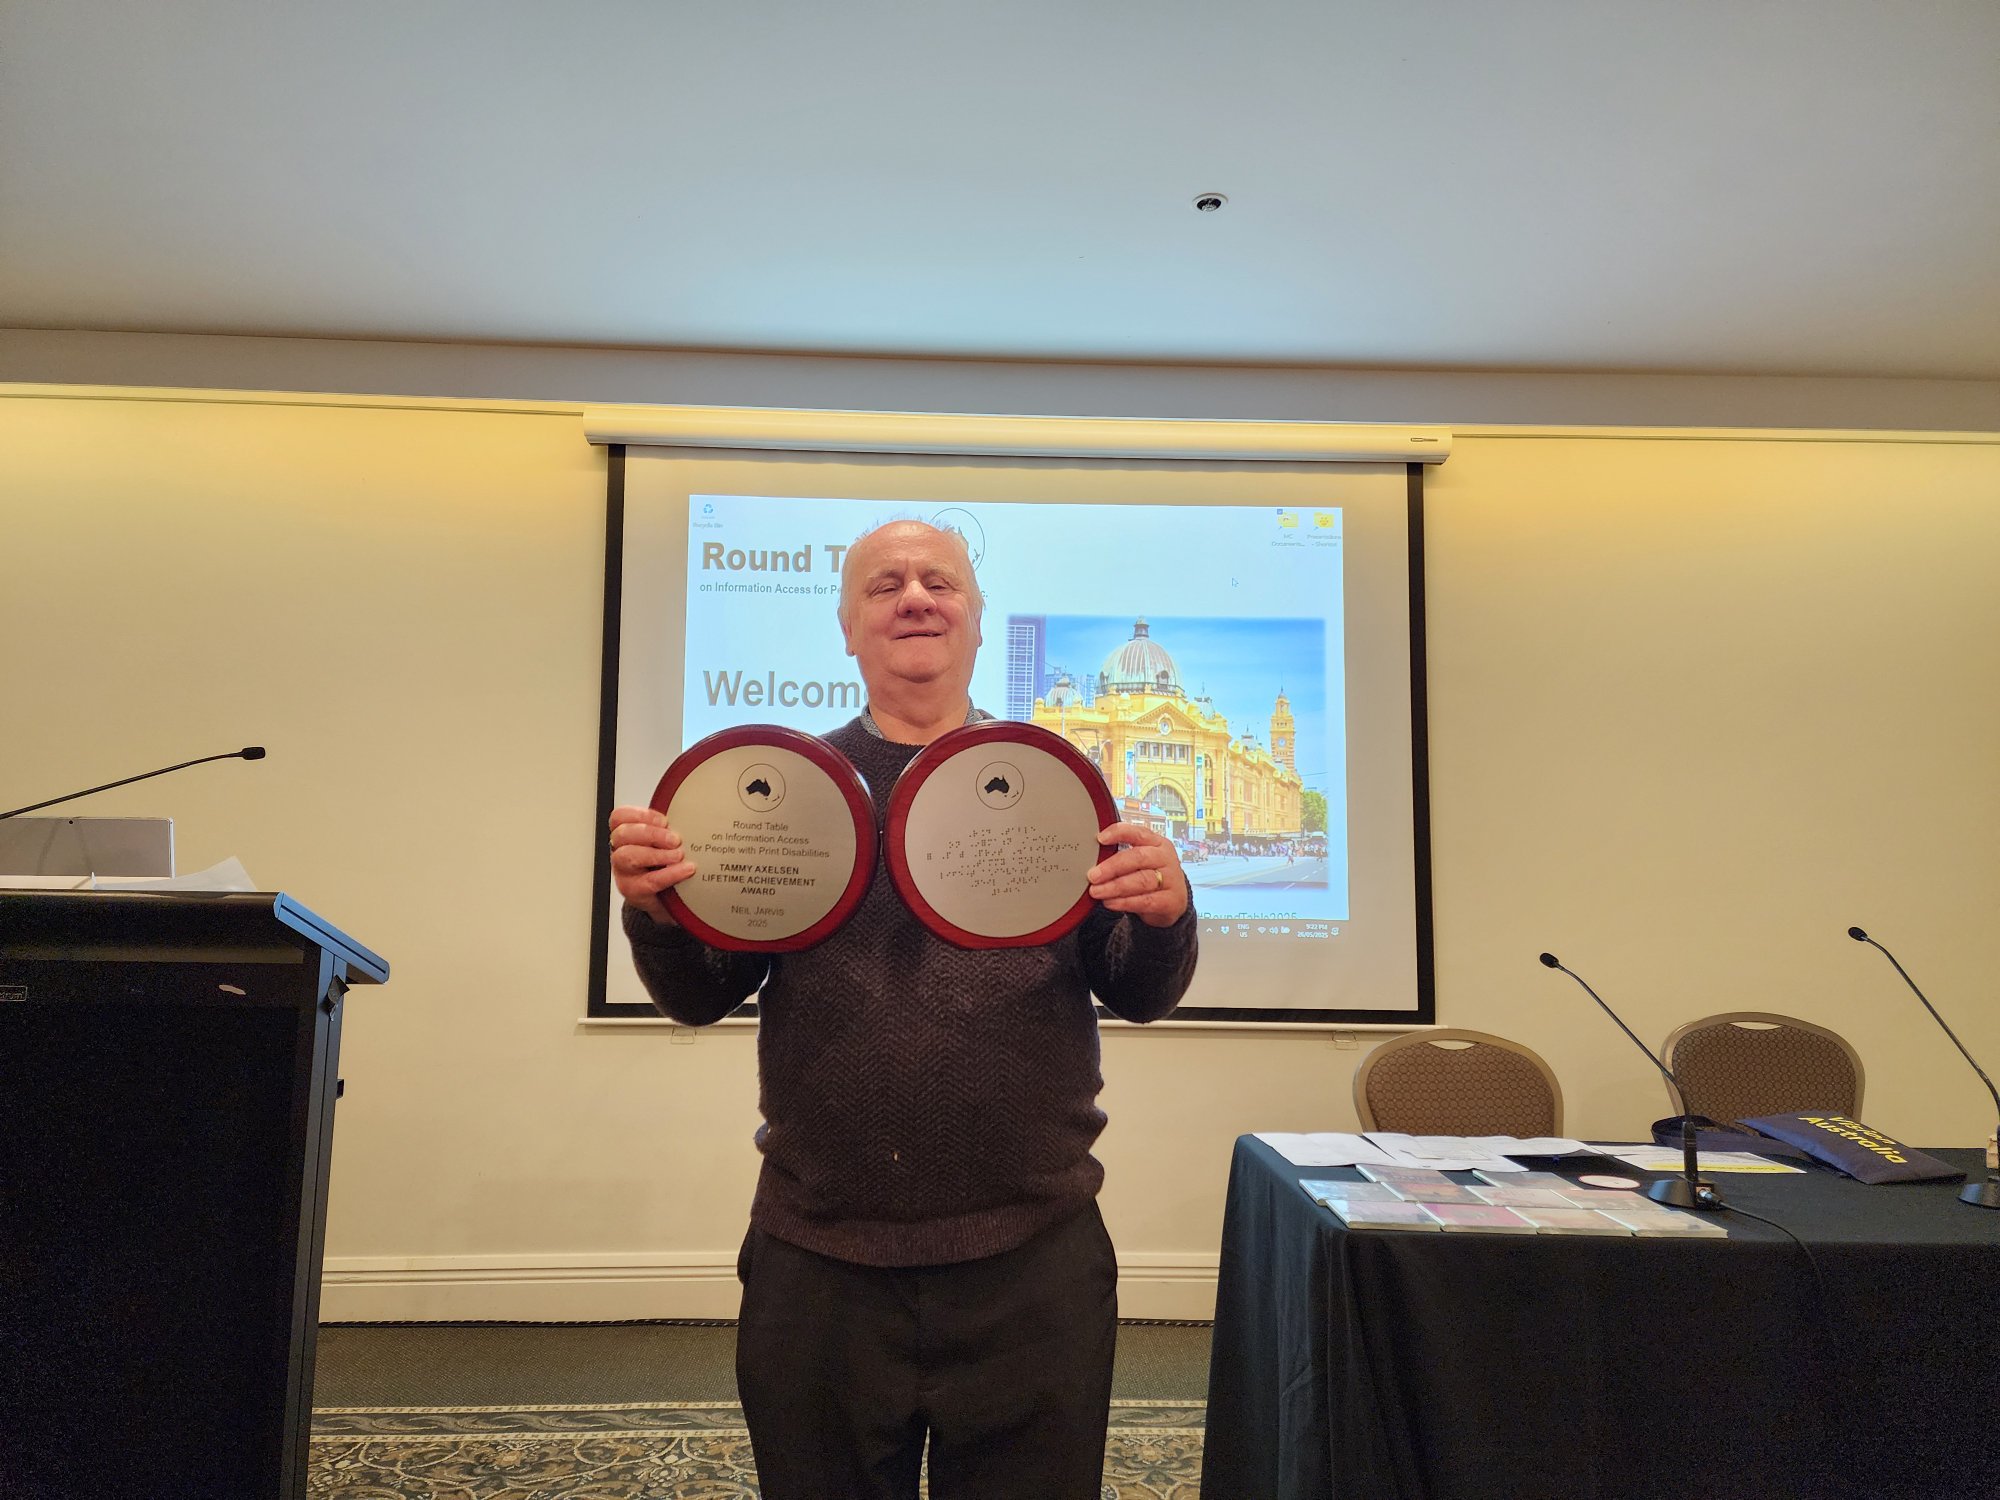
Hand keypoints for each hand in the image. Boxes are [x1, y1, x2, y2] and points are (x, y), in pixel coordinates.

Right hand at [608, 805, 695, 922]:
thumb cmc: (663, 866)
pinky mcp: (633, 891)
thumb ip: (667, 830)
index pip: (619, 817)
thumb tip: (689, 817)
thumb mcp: (663, 844)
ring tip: (679, 854)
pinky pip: (649, 881)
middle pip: (623, 834)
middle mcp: (620, 852)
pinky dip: (670, 874)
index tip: (664, 820)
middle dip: (652, 833)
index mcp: (626, 836)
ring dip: (657, 853)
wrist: (665, 900)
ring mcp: (624, 873)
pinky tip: (685, 870)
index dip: (640, 815)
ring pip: (628, 856)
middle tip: (675, 839)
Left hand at [1087, 822, 1188, 927]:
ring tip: (1097, 891)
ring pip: (1141, 881)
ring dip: (1115, 887)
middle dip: (1112, 867)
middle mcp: (1165, 858)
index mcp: (1156, 843)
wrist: (1174, 901)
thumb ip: (1122, 857)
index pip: (1138, 832)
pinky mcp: (1171, 901)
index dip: (1118, 834)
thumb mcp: (1140, 862)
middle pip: (1138, 858)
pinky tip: (1110, 902)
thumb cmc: (1151, 876)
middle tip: (1093, 875)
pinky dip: (1125, 902)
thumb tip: (1091, 859)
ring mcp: (1171, 879)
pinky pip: (1146, 901)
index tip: (1100, 839)